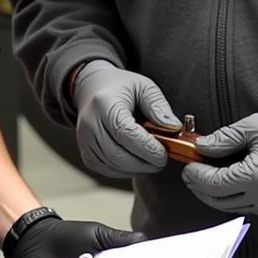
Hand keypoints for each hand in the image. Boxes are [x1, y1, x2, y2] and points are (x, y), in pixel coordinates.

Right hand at [74, 60, 181, 176]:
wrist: (92, 89)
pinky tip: (136, 160)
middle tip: (162, 158)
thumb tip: (173, 128)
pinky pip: (109, 170)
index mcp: (104, 104)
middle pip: (118, 155)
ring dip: (138, 168)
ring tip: (151, 157)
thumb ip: (159, 107)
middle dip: (145, 163)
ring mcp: (84, 141)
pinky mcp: (86, 154)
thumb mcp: (144, 87)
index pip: (125, 133)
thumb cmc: (120, 87)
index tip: (164, 152)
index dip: (147, 147)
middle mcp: (90, 124)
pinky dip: (127, 170)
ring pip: (114, 166)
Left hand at [181, 107, 257, 214]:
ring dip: (215, 194)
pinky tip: (224, 181)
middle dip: (200, 187)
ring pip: (233, 207)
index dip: (197, 175)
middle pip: (220, 201)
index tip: (187, 163)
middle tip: (190, 171)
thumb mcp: (253, 126)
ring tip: (203, 176)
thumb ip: (224, 139)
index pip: (215, 184)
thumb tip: (201, 147)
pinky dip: (232, 196)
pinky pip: (248, 206)